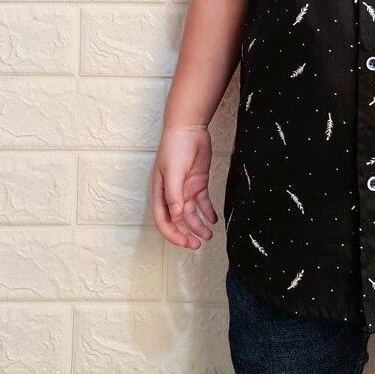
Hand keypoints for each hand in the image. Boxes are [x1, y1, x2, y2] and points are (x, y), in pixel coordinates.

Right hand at [151, 125, 218, 248]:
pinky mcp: (198, 183)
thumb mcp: (172, 172)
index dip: (173, 235)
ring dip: (199, 226)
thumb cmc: (175, 147)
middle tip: (198, 244)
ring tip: (209, 235)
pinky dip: (208, 212)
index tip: (186, 243)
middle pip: (178, 221)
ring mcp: (185, 189)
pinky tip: (214, 220)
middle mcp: (172, 194)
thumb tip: (177, 216)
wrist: (189, 128)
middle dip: (186, 234)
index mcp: (160, 193)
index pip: (163, 221)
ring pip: (192, 214)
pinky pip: (203, 202)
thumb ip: (174, 195)